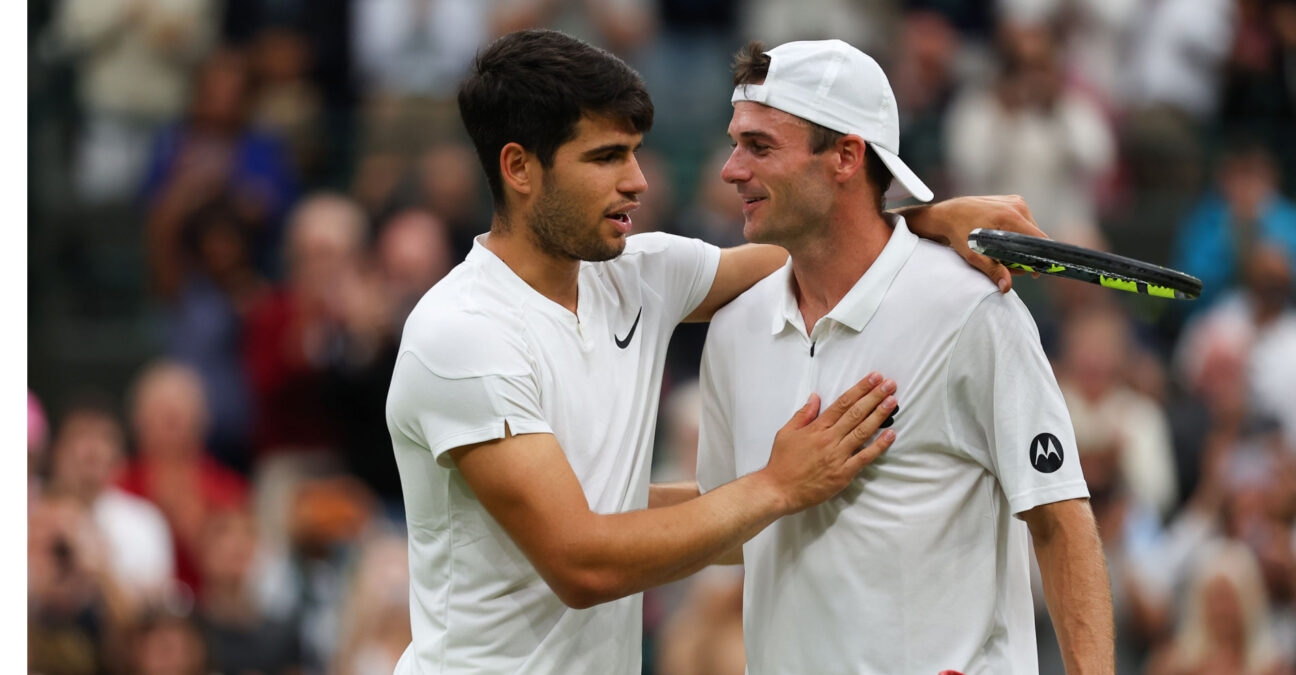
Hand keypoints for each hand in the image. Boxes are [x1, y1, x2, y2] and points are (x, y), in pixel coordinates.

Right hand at [759, 373, 896, 513]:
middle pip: (856, 413)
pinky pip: (865, 457)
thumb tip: (815, 397)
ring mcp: (838, 456)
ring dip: (879, 415)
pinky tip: (891, 434)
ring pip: (863, 431)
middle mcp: (829, 439)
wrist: (779, 490)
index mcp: (816, 428)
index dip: (860, 389)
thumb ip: (803, 414)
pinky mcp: (844, 473)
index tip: (873, 378)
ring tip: (892, 402)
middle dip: (874, 397)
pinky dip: (879, 446)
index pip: (842, 403)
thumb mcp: (785, 433)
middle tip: (890, 384)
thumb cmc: (782, 462)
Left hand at [911, 195, 1045, 292]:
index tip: (1035, 271)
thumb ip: (992, 269)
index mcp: (1010, 216)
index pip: (1038, 239)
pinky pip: (1024, 222)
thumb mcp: (973, 254)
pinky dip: (1017, 234)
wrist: (948, 214)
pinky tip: (1002, 241)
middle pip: (1035, 236)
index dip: (1041, 257)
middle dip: (1026, 254)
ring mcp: (1015, 201)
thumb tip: (1006, 286)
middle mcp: (1016, 205)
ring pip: (1030, 230)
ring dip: (1021, 244)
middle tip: (1010, 266)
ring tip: (1003, 253)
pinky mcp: (1013, 201)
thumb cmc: (958, 234)